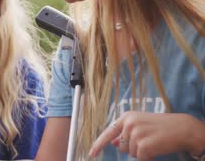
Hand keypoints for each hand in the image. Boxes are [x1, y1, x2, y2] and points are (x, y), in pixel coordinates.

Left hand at [89, 111, 204, 159]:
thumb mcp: (140, 125)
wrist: (182, 128)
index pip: (108, 132)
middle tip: (147, 140)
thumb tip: (113, 143)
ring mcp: (136, 133)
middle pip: (121, 146)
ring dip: (141, 152)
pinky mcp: (144, 144)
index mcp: (126, 117)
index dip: (99, 144)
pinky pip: (140, 158)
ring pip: (130, 153)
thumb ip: (125, 133)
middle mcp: (129, 123)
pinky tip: (155, 149)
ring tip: (153, 142)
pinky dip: (147, 158)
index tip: (91, 153)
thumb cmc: (161, 127)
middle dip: (132, 148)